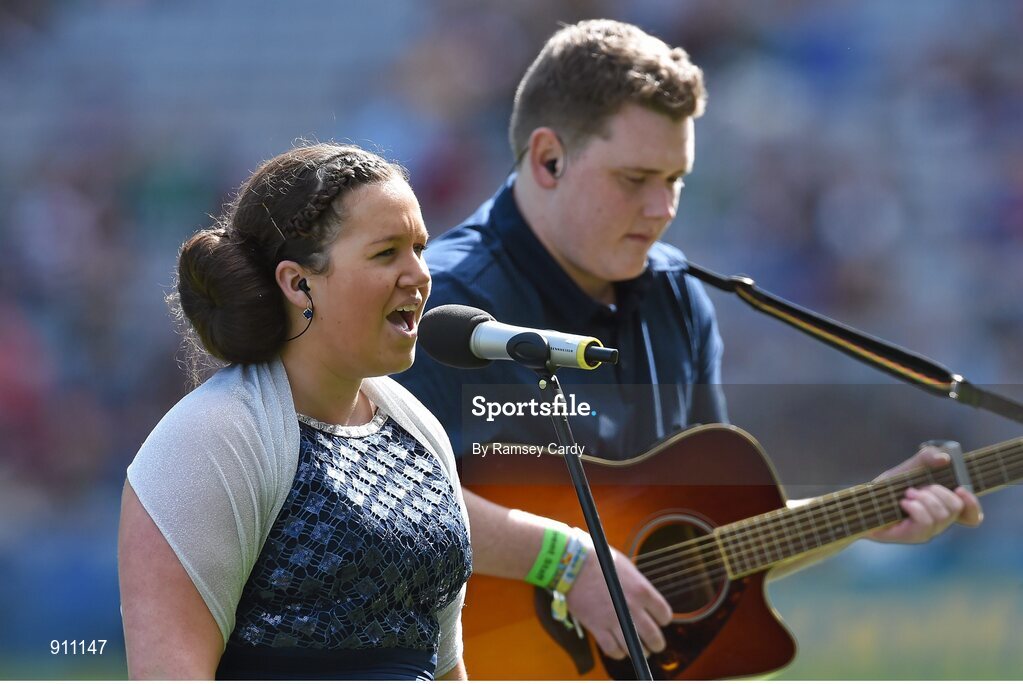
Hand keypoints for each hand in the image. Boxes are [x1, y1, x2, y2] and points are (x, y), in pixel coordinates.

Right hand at [565, 544, 671, 659]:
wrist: (573, 563)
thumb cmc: (600, 561)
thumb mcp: (627, 569)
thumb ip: (639, 588)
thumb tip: (645, 603)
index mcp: (642, 590)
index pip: (664, 615)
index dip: (663, 620)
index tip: (658, 621)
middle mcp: (631, 607)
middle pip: (653, 636)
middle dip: (657, 644)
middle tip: (655, 646)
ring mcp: (614, 619)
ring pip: (635, 648)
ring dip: (640, 653)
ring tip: (640, 652)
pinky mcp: (597, 627)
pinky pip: (612, 650)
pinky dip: (618, 653)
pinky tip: (619, 650)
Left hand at [867, 445, 982, 543]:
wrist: (865, 502)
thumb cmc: (889, 487)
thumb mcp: (909, 466)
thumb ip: (927, 456)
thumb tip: (945, 458)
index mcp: (944, 508)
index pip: (972, 516)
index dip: (973, 504)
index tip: (961, 489)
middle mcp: (940, 522)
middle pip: (956, 508)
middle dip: (937, 492)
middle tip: (916, 488)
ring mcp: (928, 532)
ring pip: (942, 514)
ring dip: (923, 498)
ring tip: (906, 494)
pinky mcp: (915, 536)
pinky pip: (926, 521)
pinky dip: (915, 507)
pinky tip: (903, 503)